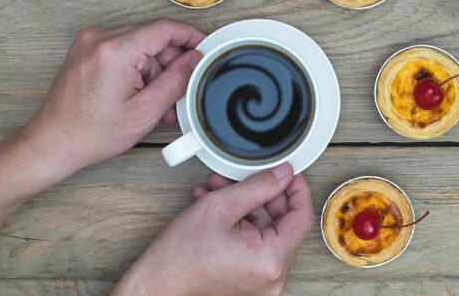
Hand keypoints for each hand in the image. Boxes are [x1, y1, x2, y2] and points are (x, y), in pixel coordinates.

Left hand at [23, 18, 204, 173]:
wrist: (54, 141)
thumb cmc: (91, 132)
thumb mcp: (146, 111)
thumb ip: (176, 81)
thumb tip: (194, 61)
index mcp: (116, 50)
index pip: (165, 29)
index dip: (190, 36)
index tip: (204, 47)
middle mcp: (100, 38)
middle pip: (153, 37)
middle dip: (170, 63)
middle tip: (179, 89)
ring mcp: (90, 42)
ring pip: (139, 45)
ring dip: (153, 69)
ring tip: (155, 101)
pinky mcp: (86, 50)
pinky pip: (123, 50)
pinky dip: (137, 68)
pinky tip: (140, 93)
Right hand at [113, 163, 314, 295]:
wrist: (156, 284)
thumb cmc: (180, 256)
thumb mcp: (221, 206)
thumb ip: (258, 186)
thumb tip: (283, 174)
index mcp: (271, 259)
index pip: (302, 216)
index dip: (297, 190)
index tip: (289, 174)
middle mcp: (272, 276)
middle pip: (282, 223)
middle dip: (261, 195)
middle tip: (244, 178)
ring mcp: (261, 281)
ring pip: (265, 231)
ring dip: (246, 206)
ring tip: (221, 190)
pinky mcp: (249, 281)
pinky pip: (254, 245)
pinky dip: (240, 224)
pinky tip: (219, 208)